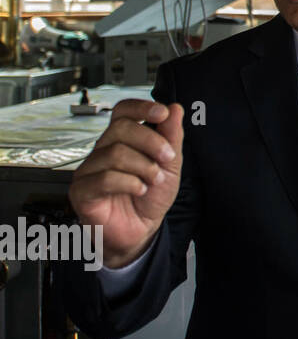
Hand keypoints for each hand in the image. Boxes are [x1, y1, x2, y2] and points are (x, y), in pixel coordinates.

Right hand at [68, 100, 184, 268]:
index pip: (123, 111)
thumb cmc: (150, 197)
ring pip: (115, 153)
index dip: (141, 107)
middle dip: (151, 141)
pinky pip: (104, 178)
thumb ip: (171, 137)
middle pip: (121, 128)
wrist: (141, 231)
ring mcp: (88, 170)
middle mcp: (102, 150)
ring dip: (144, 167)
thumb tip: (175, 109)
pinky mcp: (82, 191)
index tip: (162, 113)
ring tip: (153, 180)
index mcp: (122, 140)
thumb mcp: (170, 165)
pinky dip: (130, 183)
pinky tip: (139, 190)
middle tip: (166, 158)